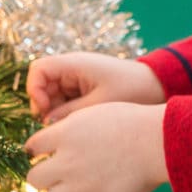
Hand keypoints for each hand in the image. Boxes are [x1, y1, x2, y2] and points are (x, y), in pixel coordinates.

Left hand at [25, 102, 167, 191]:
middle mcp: (67, 161)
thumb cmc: (132, 121)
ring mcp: (82, 184)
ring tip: (77, 186)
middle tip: (58, 173)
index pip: (33, 147)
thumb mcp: (94, 112)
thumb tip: (54, 140)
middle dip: (44, 175)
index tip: (47, 152)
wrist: (158, 140)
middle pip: (34, 178)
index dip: (39, 150)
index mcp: (64, 134)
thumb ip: (70, 127)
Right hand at [26, 52, 164, 123]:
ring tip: (69, 127)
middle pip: (43, 83)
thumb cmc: (132, 90)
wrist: (157, 86)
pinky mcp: (84, 89)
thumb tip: (46, 123)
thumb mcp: (99, 104)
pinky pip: (65, 100)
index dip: (35, 89)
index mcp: (75, 64)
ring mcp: (78, 78)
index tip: (45, 109)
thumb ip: (69, 113)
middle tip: (55, 125)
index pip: (39, 69)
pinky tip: (78, 125)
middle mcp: (73, 68)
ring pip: (53, 94)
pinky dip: (66, 112)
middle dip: (45, 105)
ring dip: (55, 111)